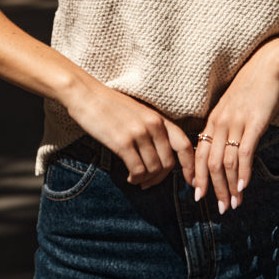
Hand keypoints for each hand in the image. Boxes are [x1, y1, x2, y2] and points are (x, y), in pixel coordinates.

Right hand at [62, 78, 195, 188]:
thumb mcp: (139, 114)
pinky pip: (138, 170)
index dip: (190, 167)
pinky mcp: (123, 142)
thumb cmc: (110, 106)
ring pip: (154, 169)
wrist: (85, 95)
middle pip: (169, 163)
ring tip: (136, 179)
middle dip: (160, 178)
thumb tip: (163, 157)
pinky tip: (129, 177)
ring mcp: (139, 133)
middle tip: (148, 183)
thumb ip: (153, 130)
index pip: (184, 145)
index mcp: (159, 118)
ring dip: (146, 180)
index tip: (192, 182)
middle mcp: (153, 125)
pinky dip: (135, 178)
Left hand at [195, 42, 278, 212]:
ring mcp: (236, 122)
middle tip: (220, 209)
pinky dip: (243, 173)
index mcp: (213, 120)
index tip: (198, 195)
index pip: (198, 153)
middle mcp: (220, 123)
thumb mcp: (233, 108)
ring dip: (230, 187)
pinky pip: (244, 152)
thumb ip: (226, 127)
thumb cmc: (252, 88)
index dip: (197, 176)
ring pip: (226, 162)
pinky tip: (244, 187)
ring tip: (234, 204)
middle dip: (214, 189)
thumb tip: (225, 150)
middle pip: (210, 163)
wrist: (269, 65)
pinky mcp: (254, 123)